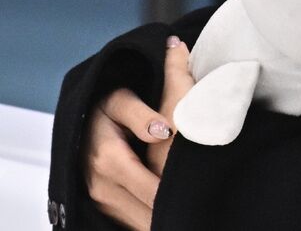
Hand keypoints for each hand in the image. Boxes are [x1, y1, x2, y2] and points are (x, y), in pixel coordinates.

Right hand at [83, 37, 193, 229]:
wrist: (79, 120)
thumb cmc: (105, 107)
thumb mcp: (120, 101)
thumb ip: (142, 114)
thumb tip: (163, 130)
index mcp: (109, 161)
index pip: (152, 192)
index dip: (176, 195)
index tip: (199, 192)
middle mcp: (102, 186)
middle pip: (148, 214)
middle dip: (174, 209)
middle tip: (200, 201)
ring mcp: (101, 200)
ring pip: (140, 221)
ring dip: (162, 216)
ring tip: (190, 208)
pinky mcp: (104, 206)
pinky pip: (132, 221)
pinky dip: (150, 217)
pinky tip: (169, 209)